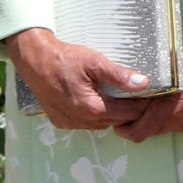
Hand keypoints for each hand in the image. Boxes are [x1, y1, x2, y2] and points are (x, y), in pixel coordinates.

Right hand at [1, 27, 145, 132]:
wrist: (34, 60)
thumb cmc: (65, 59)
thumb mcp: (95, 63)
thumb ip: (119, 75)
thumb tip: (143, 83)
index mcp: (91, 108)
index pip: (128, 114)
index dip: (141, 104)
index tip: (149, 94)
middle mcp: (80, 120)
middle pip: (116, 120)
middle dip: (128, 110)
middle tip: (136, 95)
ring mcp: (68, 122)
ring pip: (101, 123)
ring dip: (111, 113)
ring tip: (117, 96)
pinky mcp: (59, 120)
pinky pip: (84, 122)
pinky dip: (93, 114)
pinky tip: (96, 100)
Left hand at [115, 42, 182, 142]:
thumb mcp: (163, 74)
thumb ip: (147, 90)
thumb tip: (129, 96)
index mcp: (167, 112)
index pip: (137, 133)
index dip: (124, 129)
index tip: (119, 120)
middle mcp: (180, 123)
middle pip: (152, 132)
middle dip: (142, 123)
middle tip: (136, 109)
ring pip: (170, 128)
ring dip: (162, 119)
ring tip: (162, 103)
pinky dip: (180, 116)